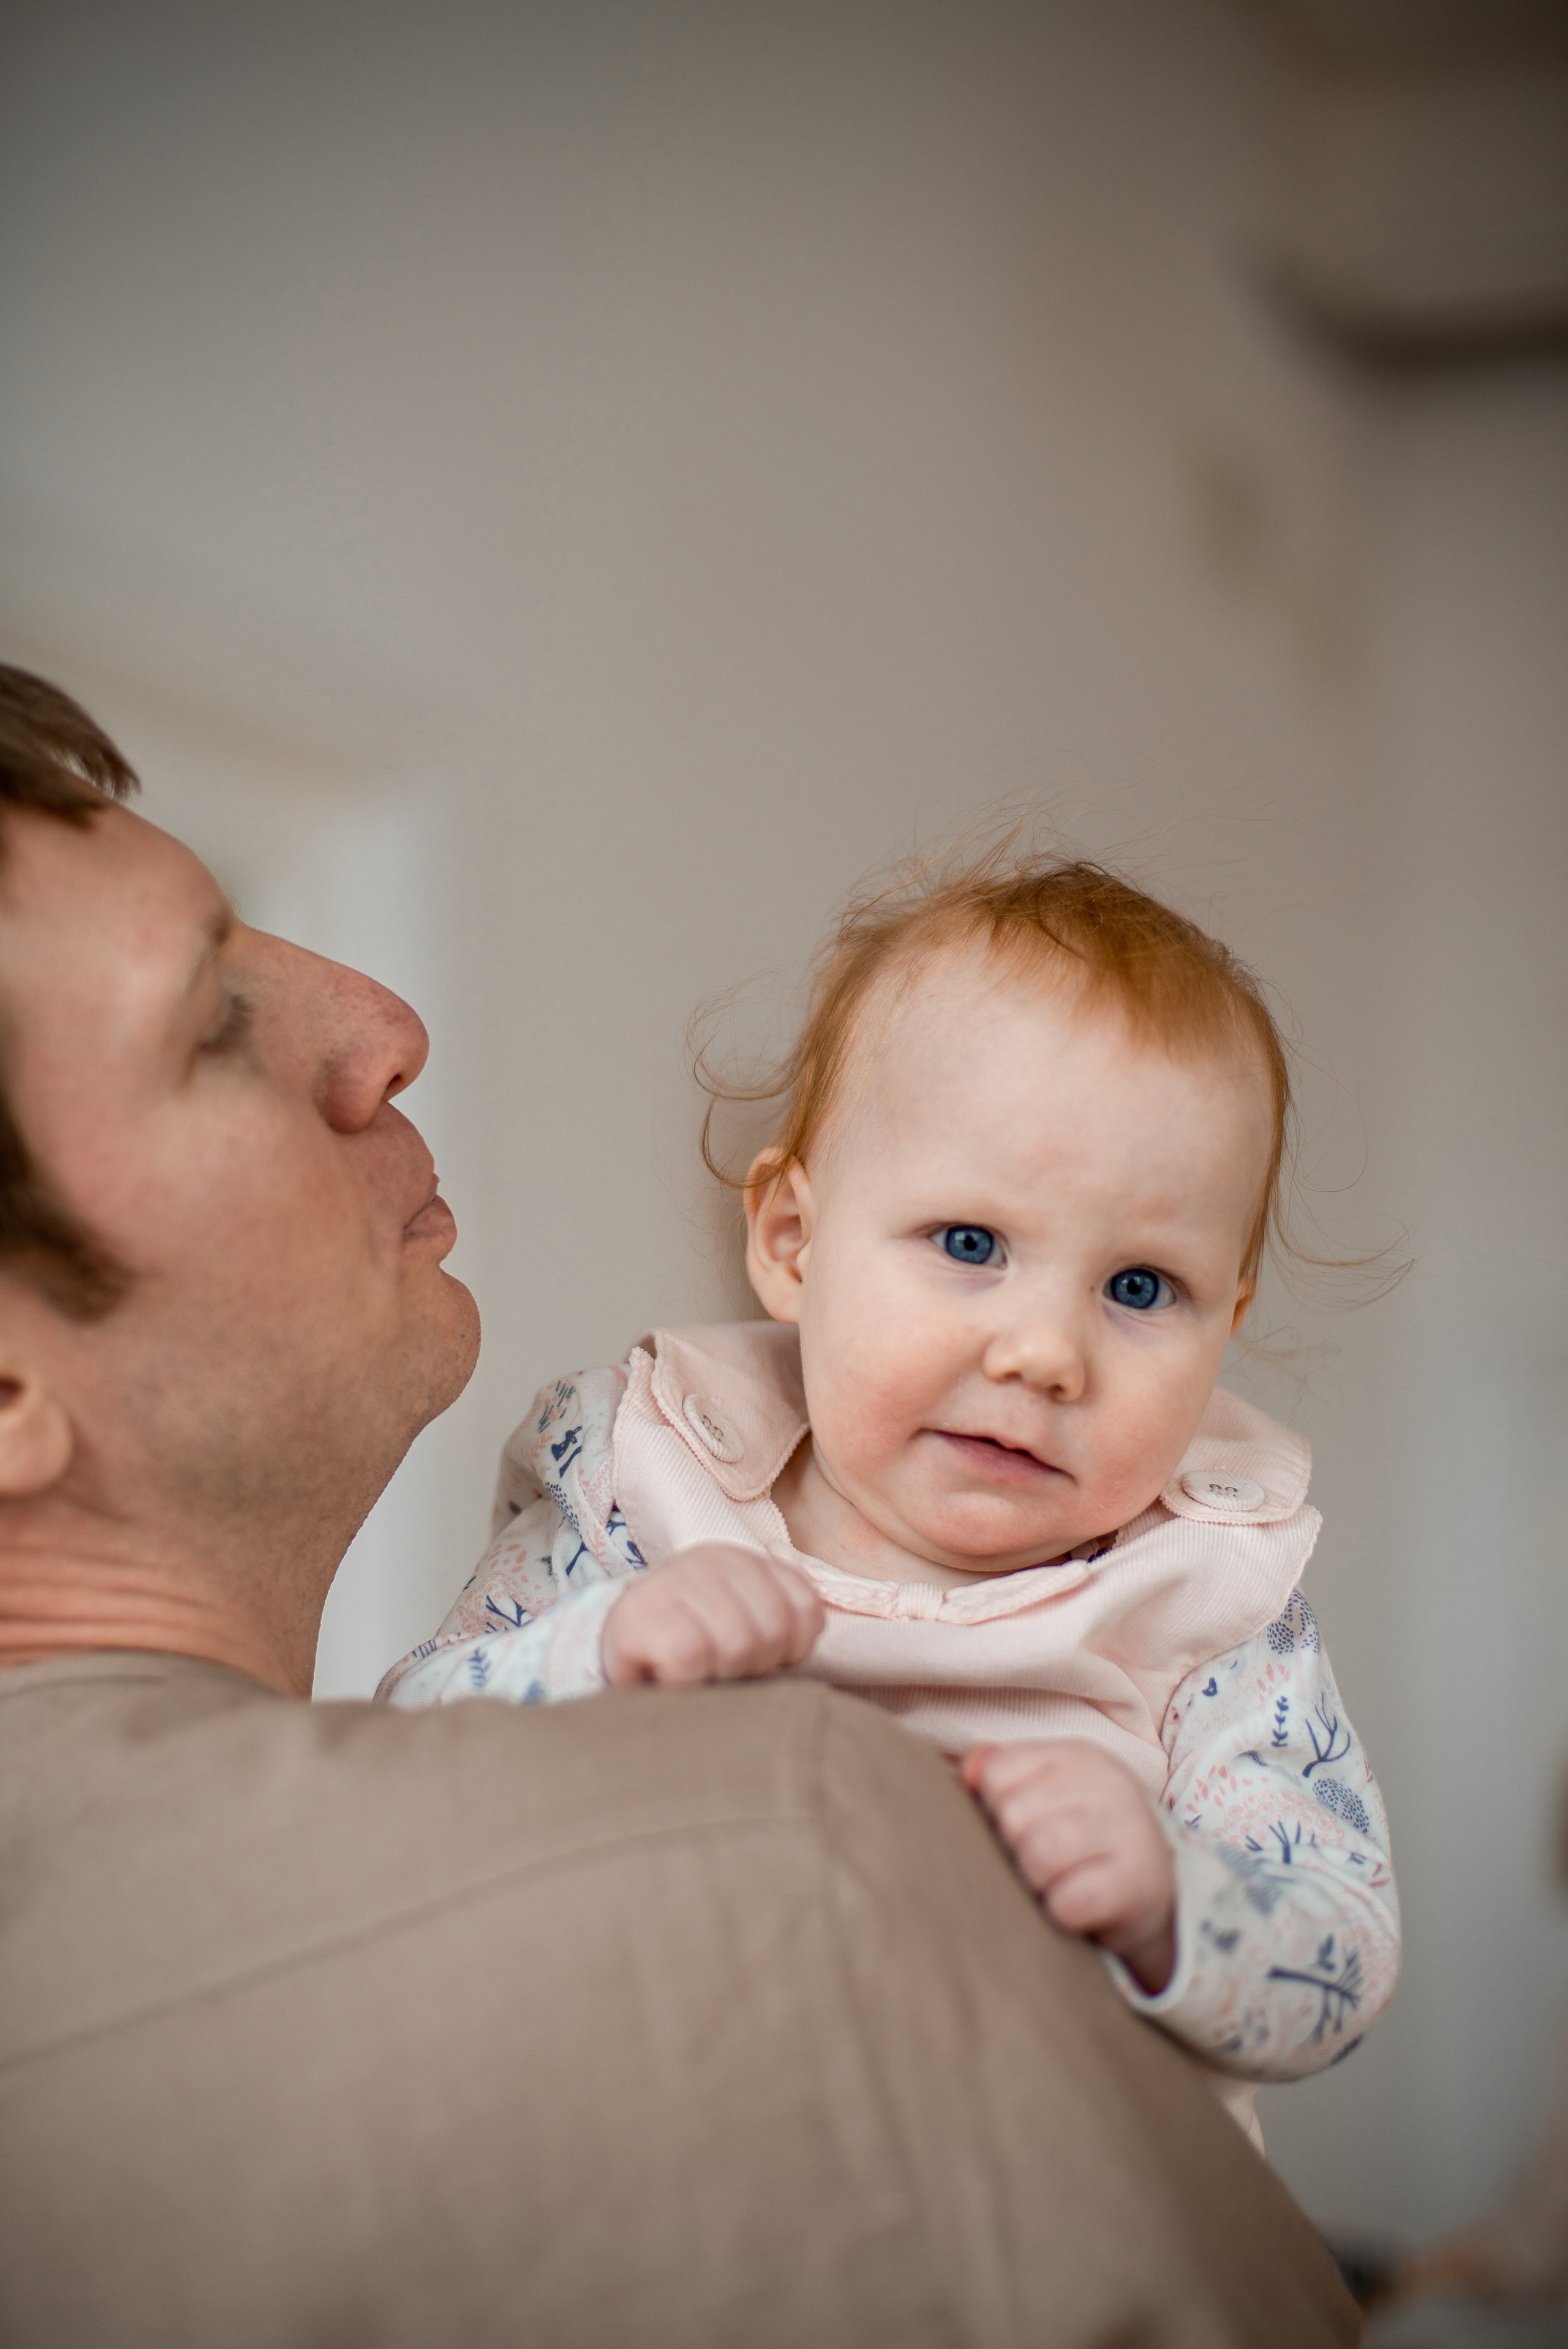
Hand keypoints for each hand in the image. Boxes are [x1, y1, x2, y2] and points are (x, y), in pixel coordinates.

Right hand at [601, 1542, 823, 1688]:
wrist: (613, 1652)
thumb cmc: (689, 1650)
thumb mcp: (744, 1628)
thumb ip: (781, 1628)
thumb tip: (802, 1652)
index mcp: (747, 1562)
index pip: (804, 1610)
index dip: (790, 1652)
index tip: (758, 1660)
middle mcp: (713, 1559)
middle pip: (774, 1631)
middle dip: (753, 1667)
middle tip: (718, 1669)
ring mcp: (674, 1580)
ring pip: (736, 1646)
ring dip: (718, 1676)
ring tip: (695, 1672)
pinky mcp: (641, 1615)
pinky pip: (690, 1658)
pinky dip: (685, 1681)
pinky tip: (668, 1676)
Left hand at [960, 1738, 1175, 1992]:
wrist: (1148, 1893)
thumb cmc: (1078, 1841)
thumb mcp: (1042, 1794)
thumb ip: (996, 1773)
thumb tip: (967, 1773)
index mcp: (1076, 1755)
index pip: (996, 1773)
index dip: (995, 1810)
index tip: (1023, 1826)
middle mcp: (1108, 1782)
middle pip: (1013, 1816)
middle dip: (1015, 1850)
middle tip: (1042, 1862)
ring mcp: (1129, 1829)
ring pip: (1038, 1857)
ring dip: (1037, 1882)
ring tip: (1057, 1881)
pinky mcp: (1138, 1882)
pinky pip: (1068, 1903)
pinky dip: (1062, 1913)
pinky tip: (1079, 1905)